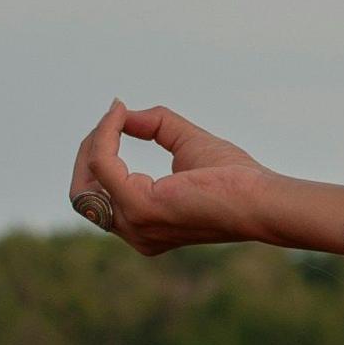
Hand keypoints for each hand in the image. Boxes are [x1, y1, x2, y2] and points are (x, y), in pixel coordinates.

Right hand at [67, 100, 265, 256]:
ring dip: (95, 141)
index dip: (101, 154)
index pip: (99, 196)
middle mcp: (135, 232)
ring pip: (86, 180)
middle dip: (89, 151)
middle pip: (83, 194)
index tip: (118, 116)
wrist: (260, 198)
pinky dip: (105, 136)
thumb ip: (156, 126)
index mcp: (144, 225)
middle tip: (111, 119)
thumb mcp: (187, 143)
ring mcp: (134, 223)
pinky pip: (103, 164)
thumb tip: (123, 113)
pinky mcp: (139, 206)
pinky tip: (119, 117)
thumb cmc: (235, 178)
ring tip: (115, 116)